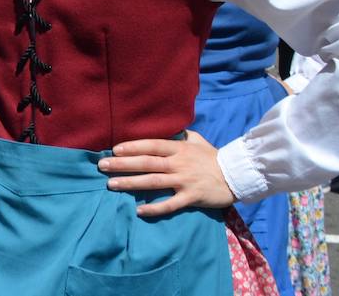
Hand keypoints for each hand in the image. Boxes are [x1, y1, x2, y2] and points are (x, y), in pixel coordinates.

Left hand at [98, 130, 236, 216]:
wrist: (236, 176)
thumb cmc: (213, 157)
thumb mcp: (198, 140)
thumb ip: (181, 134)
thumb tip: (168, 127)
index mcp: (179, 148)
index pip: (151, 145)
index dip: (132, 146)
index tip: (114, 149)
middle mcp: (179, 163)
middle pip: (146, 162)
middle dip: (122, 164)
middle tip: (102, 165)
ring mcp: (184, 181)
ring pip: (153, 181)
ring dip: (130, 183)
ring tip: (111, 184)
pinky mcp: (191, 197)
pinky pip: (170, 204)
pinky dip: (154, 208)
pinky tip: (139, 210)